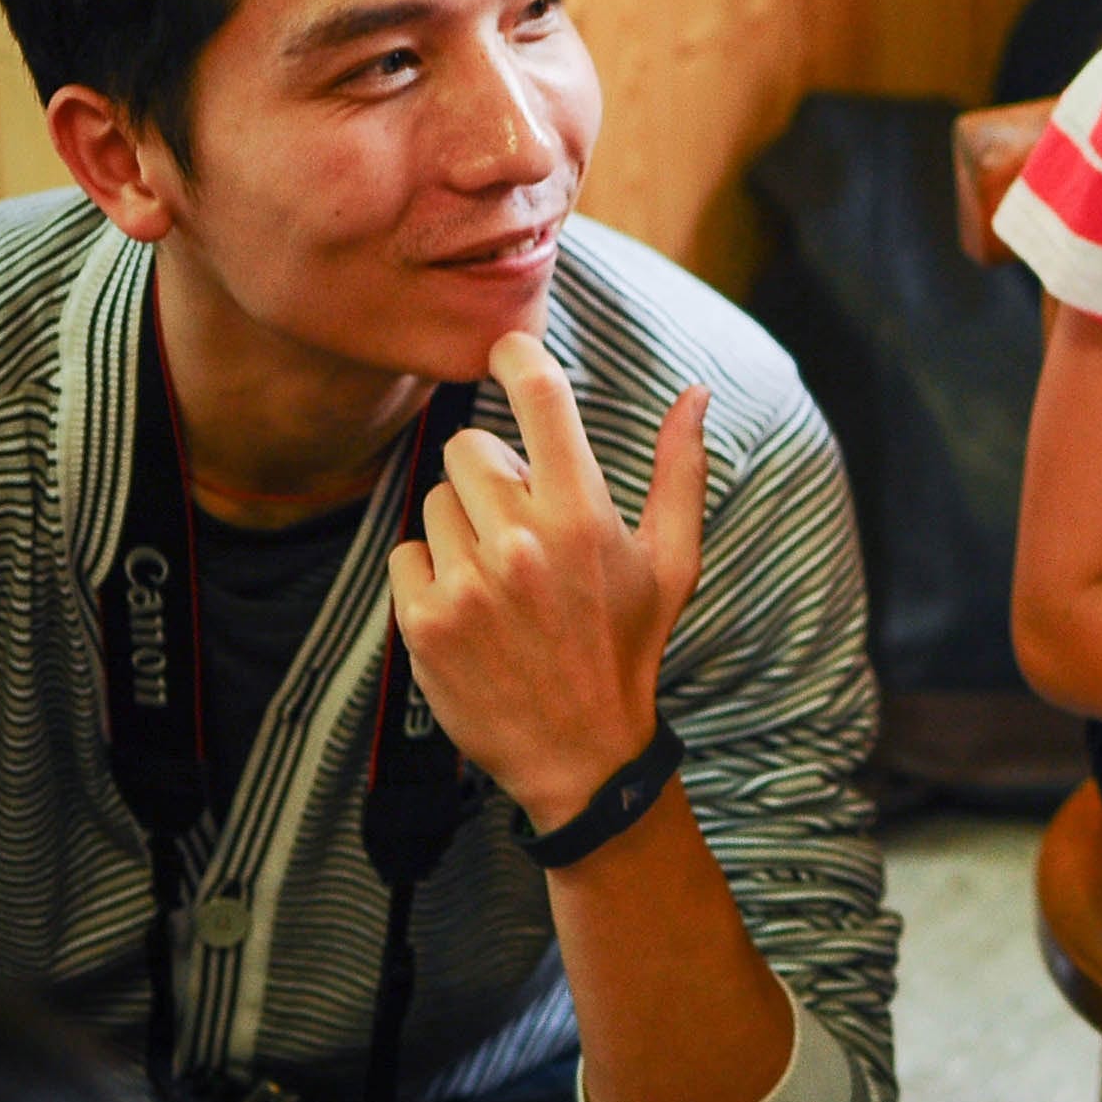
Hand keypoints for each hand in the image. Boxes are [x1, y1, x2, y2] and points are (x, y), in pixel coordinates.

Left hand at [388, 332, 708, 831]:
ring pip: (435, 500)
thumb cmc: (629, 646)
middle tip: (519, 522)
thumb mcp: (673, 560)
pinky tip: (468, 606)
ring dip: (461, 527)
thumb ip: (680, 471)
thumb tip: (695, 394)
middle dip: (490, 473)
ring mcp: (468, 582)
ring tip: (499, 575)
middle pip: (468, 447)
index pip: (540, 399)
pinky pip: (405, 552)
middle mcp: (522, 542)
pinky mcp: (424, 621)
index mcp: (585, 516)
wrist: (580, 753)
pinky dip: (429, 573)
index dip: (516, 355)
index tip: (503, 348)